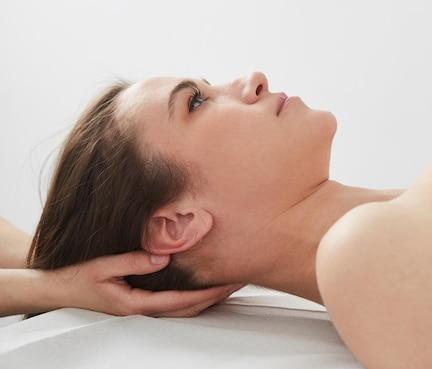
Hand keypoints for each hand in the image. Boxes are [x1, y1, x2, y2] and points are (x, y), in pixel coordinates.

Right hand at [46, 250, 245, 317]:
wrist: (55, 290)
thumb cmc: (76, 278)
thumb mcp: (102, 266)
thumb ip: (133, 261)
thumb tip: (163, 256)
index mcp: (135, 304)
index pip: (181, 300)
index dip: (207, 292)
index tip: (228, 282)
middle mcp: (142, 311)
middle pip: (188, 309)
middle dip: (216, 297)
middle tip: (239, 282)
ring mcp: (142, 310)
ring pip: (183, 310)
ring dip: (208, 299)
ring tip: (230, 284)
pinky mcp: (140, 304)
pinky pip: (173, 305)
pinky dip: (193, 298)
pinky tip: (204, 288)